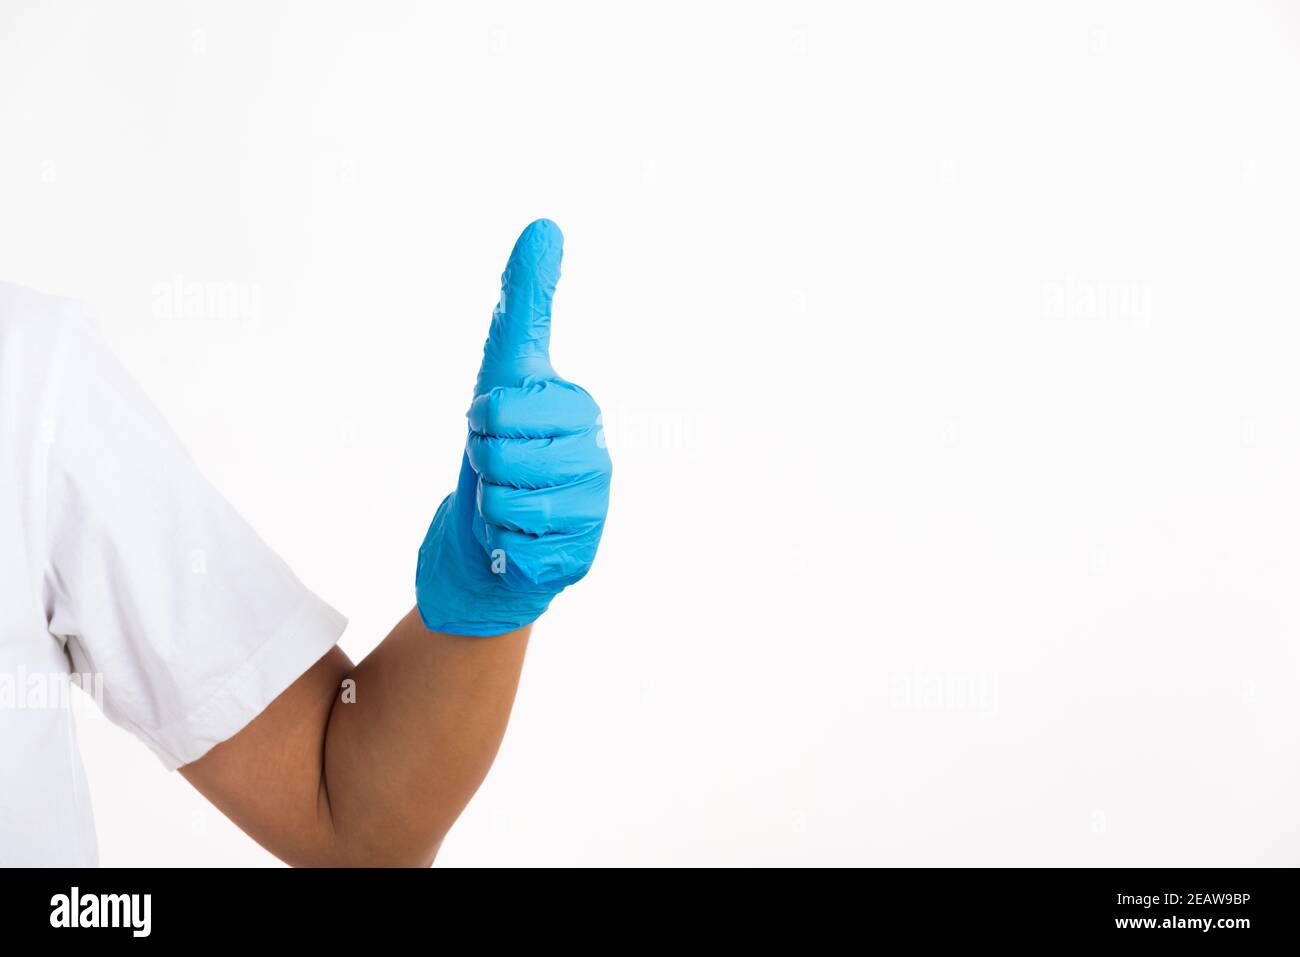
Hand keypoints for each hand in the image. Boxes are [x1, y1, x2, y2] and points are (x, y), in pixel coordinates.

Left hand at [415, 220, 611, 635]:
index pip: (500, 408)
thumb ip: (524, 299)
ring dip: (491, 507)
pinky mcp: (581, 555)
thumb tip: (544, 224)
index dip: (481, 422)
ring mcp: (594, 508)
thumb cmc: (502, 444)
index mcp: (580, 407)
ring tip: (511, 504)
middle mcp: (597, 454)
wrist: (500, 533)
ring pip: (505, 504)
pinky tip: (520, 540)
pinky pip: (514, 547)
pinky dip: (502, 546)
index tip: (497, 425)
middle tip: (500, 469)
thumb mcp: (506, 368)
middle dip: (483, 466)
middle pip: (499, 457)